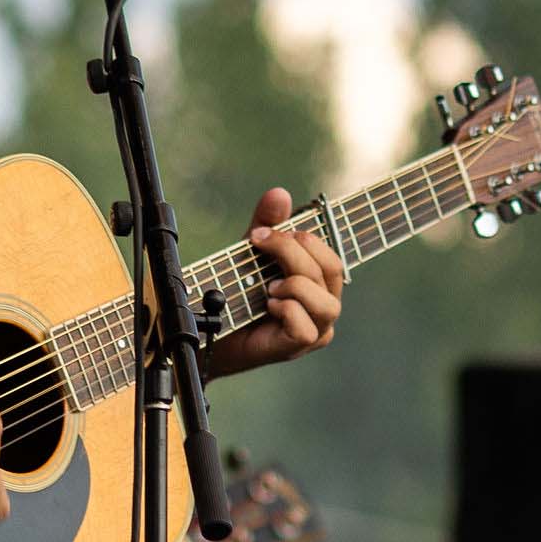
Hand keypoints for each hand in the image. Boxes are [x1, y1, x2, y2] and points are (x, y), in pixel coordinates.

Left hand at [201, 187, 343, 379]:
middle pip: (329, 271)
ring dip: (294, 286)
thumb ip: (268, 226)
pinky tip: (267, 307)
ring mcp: (315, 330)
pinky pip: (305, 328)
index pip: (330, 255)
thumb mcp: (251, 254)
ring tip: (268, 287)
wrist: (210, 331)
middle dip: (292, 253)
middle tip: (260, 246)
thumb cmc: (237, 294)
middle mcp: (324, 305)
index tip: (261, 234)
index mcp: (320, 282)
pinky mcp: (297, 347)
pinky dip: (285, 310)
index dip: (301, 239)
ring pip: (325, 302)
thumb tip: (279, 194)